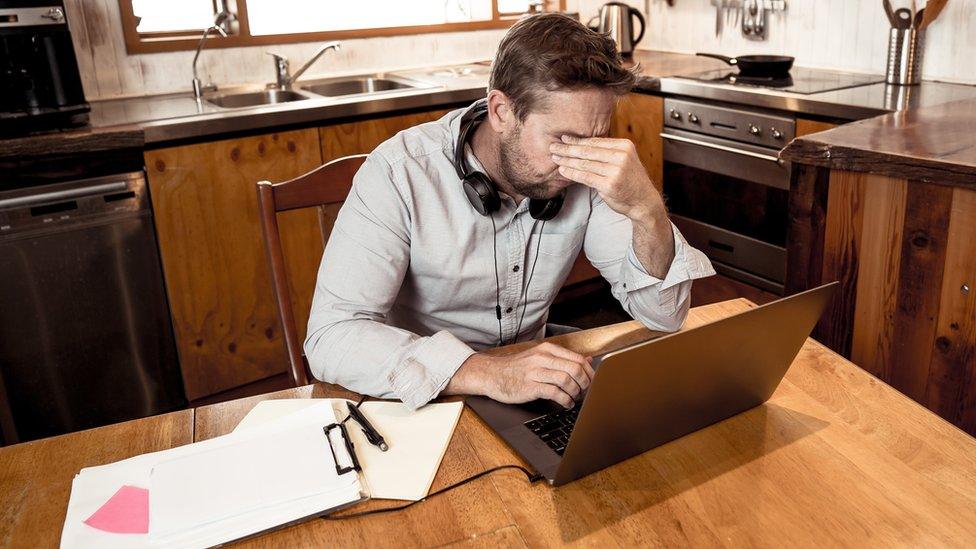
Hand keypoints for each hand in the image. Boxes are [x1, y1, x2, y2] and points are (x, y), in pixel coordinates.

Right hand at [445, 342, 594, 408]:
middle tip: (585, 392)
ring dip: (576, 393)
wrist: (491, 374)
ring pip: (567, 381)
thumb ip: (563, 358)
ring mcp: (536, 372)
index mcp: (547, 349)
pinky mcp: (530, 386)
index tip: (592, 382)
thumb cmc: (516, 367)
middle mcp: (542, 358)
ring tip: (575, 398)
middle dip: (585, 384)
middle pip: (575, 370)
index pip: (578, 359)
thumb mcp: (540, 357)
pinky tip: (566, 403)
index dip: (589, 373)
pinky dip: (565, 400)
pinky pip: (555, 393)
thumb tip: (588, 360)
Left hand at [550, 135, 675, 277]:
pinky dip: (572, 173)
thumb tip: (581, 145)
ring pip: (585, 164)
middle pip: (588, 151)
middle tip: (553, 146)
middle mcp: (621, 156)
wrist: (644, 201)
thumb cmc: (631, 180)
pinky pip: (585, 177)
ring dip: (567, 160)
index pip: (596, 141)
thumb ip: (607, 152)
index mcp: (624, 146)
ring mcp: (615, 171)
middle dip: (568, 148)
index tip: (564, 138)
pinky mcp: (609, 185)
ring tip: (555, 158)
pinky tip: (563, 170)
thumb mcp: (624, 160)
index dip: (577, 140)